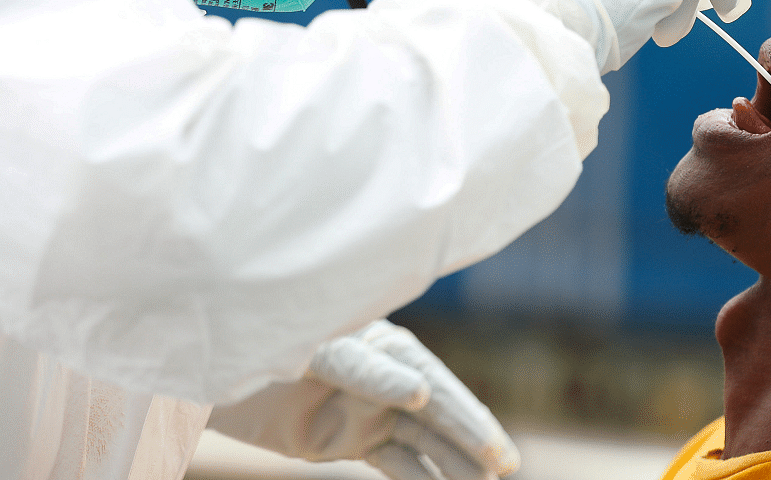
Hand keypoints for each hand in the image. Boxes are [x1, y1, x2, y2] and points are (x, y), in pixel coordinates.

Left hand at [207, 320, 517, 479]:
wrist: (220, 374)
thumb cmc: (275, 349)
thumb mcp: (319, 356)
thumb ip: (368, 373)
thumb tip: (417, 392)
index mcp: (389, 348)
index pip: (434, 386)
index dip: (463, 414)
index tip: (486, 443)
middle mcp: (390, 378)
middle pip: (439, 414)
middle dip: (473, 440)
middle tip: (505, 466)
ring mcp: (374, 411)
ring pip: (426, 442)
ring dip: (456, 464)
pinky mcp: (356, 440)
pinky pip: (399, 463)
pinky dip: (424, 479)